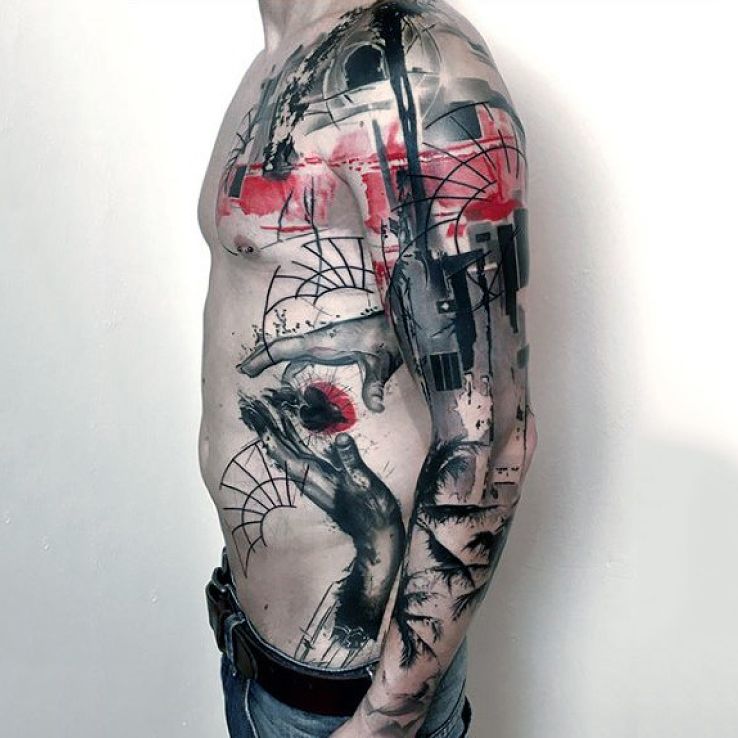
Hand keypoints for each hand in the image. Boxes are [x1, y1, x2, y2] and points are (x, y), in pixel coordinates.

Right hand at [237, 312, 402, 411]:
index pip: (284, 348)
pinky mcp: (333, 345)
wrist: (398, 321)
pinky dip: (295, 366)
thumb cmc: (388, 337)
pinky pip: (306, 356)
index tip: (244, 369)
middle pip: (282, 349)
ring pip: (293, 353)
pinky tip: (294, 381)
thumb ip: (375, 384)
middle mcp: (319, 340)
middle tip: (243, 372)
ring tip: (264, 385)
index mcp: (323, 341)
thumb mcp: (381, 361)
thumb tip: (376, 406)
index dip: (261, 357)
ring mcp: (325, 342)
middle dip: (262, 359)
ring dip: (279, 365)